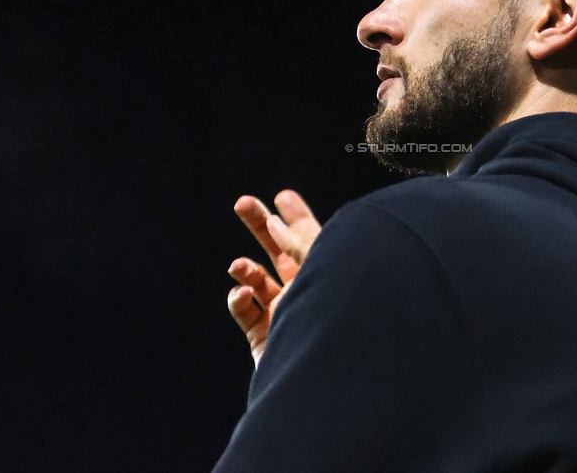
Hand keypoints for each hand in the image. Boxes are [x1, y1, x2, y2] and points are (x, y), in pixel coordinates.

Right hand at [227, 190, 320, 365]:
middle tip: (242, 202)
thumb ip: (302, 241)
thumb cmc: (338, 317)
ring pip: (260, 283)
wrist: (330, 380)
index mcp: (332, 274)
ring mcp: (289, 317)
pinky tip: (242, 296)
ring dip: (246, 270)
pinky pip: (248, 314)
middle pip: (282, 253)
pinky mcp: (268, 341)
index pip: (313, 239)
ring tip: (237, 266)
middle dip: (263, 227)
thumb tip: (278, 216)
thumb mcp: (325, 267)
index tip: (282, 196)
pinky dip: (240, 301)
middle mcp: (311, 293)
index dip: (297, 217)